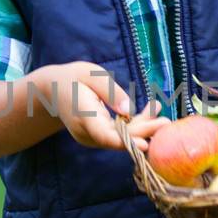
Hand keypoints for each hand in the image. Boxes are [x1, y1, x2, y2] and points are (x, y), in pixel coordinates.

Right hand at [53, 65, 168, 151]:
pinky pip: (118, 134)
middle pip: (118, 138)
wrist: (52, 90)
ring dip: (142, 126)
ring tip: (158, 109)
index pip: (104, 135)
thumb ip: (110, 91)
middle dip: (143, 131)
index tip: (145, 144)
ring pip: (121, 137)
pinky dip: (135, 124)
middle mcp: (86, 132)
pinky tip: (151, 110)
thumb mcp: (90, 74)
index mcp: (83, 115)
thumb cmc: (72, 78)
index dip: (126, 142)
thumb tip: (130, 109)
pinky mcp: (97, 136)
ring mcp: (91, 137)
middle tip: (165, 122)